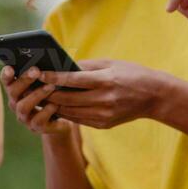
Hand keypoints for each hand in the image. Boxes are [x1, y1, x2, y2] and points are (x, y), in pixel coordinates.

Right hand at [1, 65, 73, 136]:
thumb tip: (45, 60)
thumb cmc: (55, 93)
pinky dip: (46, 111)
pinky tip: (55, 105)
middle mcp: (16, 103)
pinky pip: (37, 121)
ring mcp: (24, 117)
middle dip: (24, 80)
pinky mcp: (36, 127)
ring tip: (51, 86)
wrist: (66, 116)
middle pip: (13, 91)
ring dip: (37, 95)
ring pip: (23, 106)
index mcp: (16, 89)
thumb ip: (43, 73)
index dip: (6, 75)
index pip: (6, 80)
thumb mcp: (49, 81)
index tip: (10, 67)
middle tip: (36, 70)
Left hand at [38, 59, 165, 128]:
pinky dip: (65, 112)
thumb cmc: (131, 74)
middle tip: (32, 86)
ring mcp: (103, 115)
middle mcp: (104, 100)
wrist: (154, 96)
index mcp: (106, 81)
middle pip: (67, 99)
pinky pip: (78, 119)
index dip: (52, 77)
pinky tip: (56, 105)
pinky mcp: (103, 125)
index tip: (38, 72)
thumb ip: (86, 66)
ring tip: (40, 96)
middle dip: (47, 93)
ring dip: (53, 105)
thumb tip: (61, 66)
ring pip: (69, 112)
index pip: (72, 80)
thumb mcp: (110, 63)